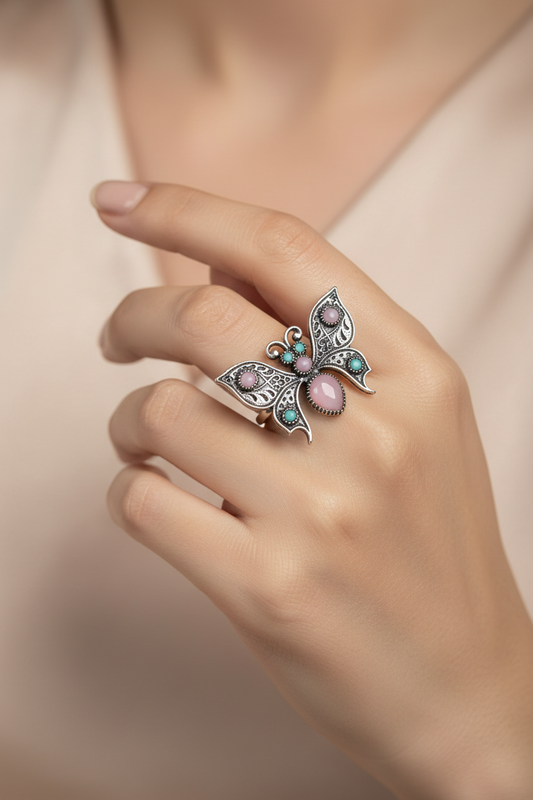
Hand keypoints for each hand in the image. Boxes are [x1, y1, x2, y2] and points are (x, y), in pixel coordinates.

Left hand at [94, 182, 532, 798]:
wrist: (471, 689)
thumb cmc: (433, 549)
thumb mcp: (420, 425)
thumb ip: (330, 341)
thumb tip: (212, 272)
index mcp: (419, 373)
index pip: (285, 248)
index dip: (188, 210)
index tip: (119, 204)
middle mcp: (375, 432)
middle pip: (207, 316)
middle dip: (134, 314)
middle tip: (116, 337)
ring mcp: (322, 512)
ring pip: (162, 409)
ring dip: (128, 418)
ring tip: (145, 440)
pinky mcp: (268, 588)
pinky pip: (143, 501)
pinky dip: (127, 489)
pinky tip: (156, 498)